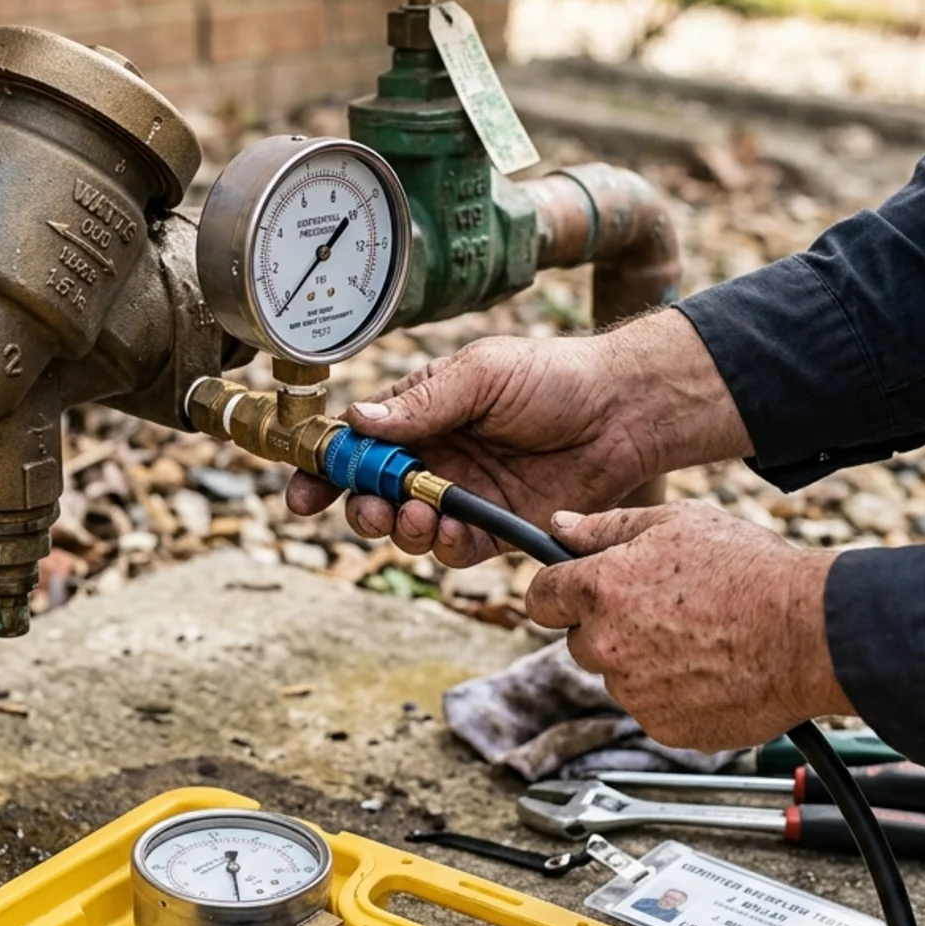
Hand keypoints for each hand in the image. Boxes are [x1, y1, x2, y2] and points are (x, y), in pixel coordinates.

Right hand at [286, 311, 752, 566]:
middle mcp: (435, 458)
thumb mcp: (481, 375)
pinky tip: (454, 530)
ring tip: (419, 516)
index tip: (303, 493)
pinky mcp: (495, 528)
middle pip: (373, 496)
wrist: (621, 410)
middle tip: (371, 508)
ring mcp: (463, 496)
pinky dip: (444, 546)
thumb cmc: (553, 378)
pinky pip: (453, 551)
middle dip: (360, 508)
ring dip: (402, 529)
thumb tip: (359, 421)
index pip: (357, 446)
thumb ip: (422, 403)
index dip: (325, 471)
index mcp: (420, 415)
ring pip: (407, 529)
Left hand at [524, 502, 853, 753]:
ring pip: (620, 677)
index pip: (539, 597)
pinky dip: (675, 695)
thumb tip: (559, 525)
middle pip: (580, 641)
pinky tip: (712, 669)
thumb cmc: (752, 572)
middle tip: (665, 609)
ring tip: (701, 638)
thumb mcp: (677, 522)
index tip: (573, 591)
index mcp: (601, 590)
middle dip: (610, 626)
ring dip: (644, 662)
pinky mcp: (665, 728)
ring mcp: (635, 693)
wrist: (810, 633)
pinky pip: (654, 709)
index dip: (557, 591)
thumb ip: (605, 526)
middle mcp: (607, 646)